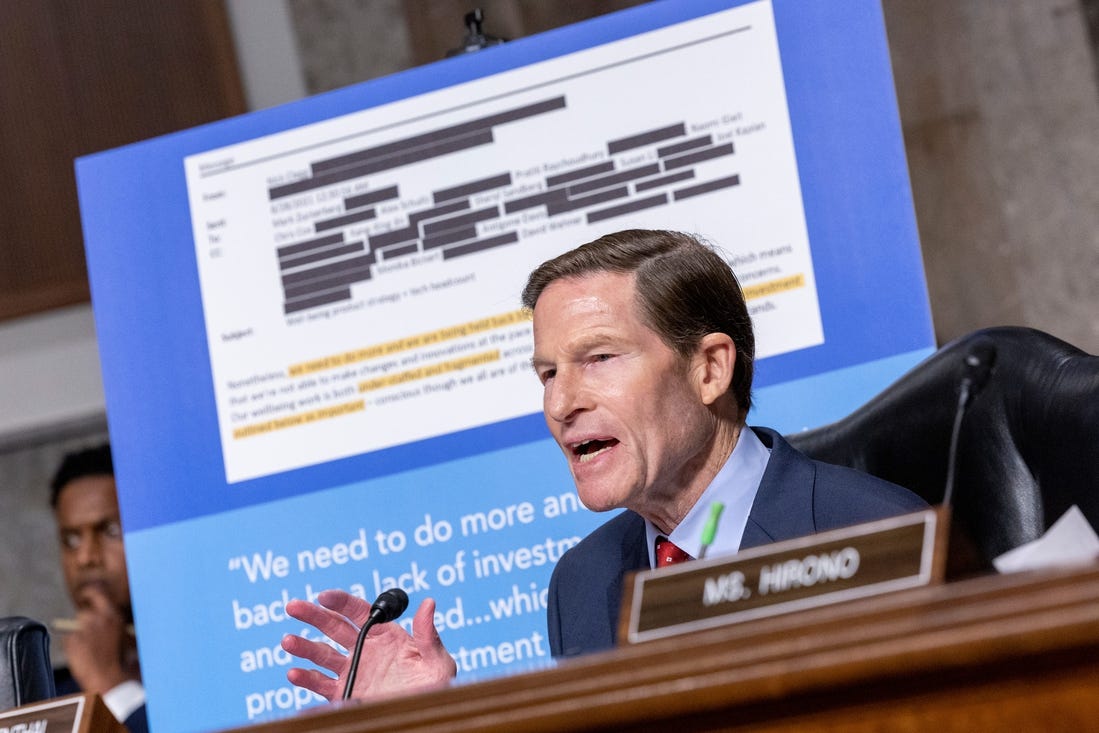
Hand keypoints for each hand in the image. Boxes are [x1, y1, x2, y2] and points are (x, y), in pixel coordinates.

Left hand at [62, 585, 137, 694]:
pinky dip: (75, 648)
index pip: (95, 592)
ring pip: (77, 629)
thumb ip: (113, 624)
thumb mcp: (125, 637)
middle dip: (87, 625)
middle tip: (93, 637)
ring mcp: (84, 629)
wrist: (110, 677)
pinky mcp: (72, 641)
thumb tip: (103, 618)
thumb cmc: (120, 660)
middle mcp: (98, 618)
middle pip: (85, 614)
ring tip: (92, 651)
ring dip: (82, 637)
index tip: (84, 595)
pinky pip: (70, 641)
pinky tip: (85, 656)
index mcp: (113, 615)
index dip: (88, 592)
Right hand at [282, 589, 455, 702]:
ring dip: (304, 647)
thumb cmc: (435, 687)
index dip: (340, 601)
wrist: (423, 714)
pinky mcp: (346, 694)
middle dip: (312, 615)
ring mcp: (354, 671)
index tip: (323, 596)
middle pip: (333, 627)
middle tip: (293, 606)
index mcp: (386, 635)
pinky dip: (306, 680)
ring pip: (322, 655)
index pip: (358, 612)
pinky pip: (322, 685)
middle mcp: (365, 650)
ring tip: (288, 641)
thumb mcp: (436, 660)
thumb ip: (428, 634)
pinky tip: (294, 674)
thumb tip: (429, 602)